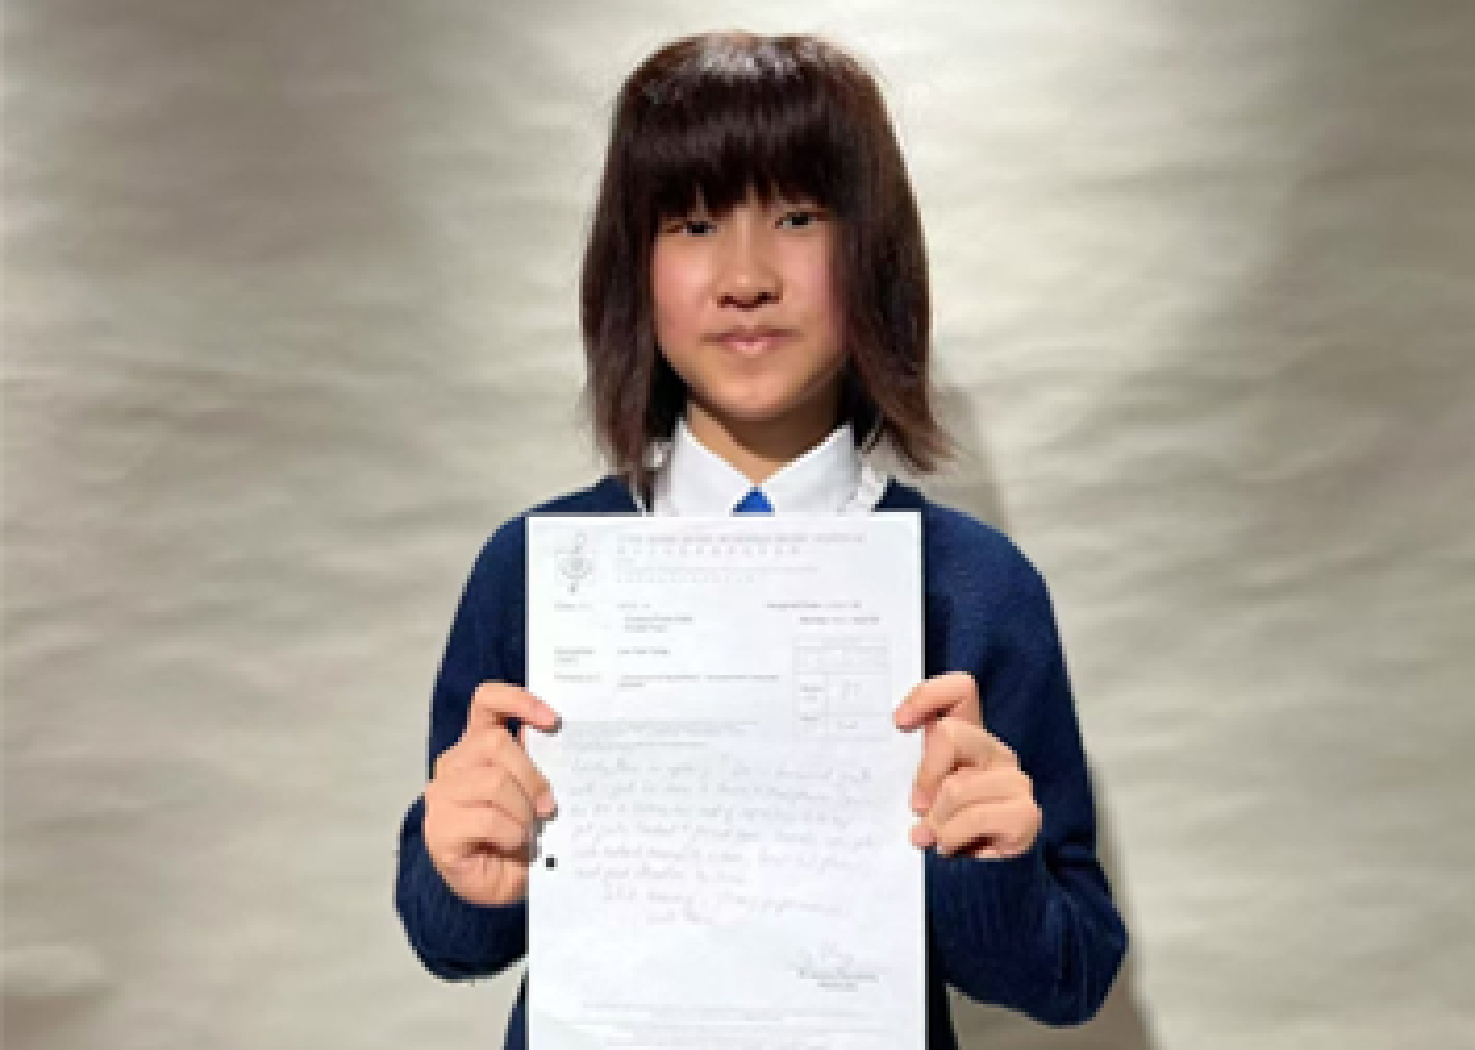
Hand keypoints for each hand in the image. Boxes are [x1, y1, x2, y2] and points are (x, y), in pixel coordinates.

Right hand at [423, 682, 558, 905]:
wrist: (502, 884)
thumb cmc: (521, 833)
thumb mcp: (535, 792)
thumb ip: (538, 762)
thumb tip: (553, 738)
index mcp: (478, 745)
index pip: (487, 701)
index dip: (519, 700)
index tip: (552, 720)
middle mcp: (455, 763)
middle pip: (495, 742)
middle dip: (531, 774)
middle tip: (548, 805)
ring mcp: (442, 795)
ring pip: (492, 781)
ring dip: (522, 809)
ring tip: (530, 830)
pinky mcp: (439, 828)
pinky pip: (486, 819)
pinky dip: (512, 833)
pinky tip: (515, 844)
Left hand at [893, 672, 1040, 858]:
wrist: (985, 886)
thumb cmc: (947, 834)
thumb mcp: (924, 797)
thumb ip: (916, 776)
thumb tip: (894, 774)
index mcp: (969, 741)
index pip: (961, 690)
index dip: (929, 695)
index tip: (900, 723)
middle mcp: (994, 753)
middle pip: (952, 733)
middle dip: (925, 775)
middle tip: (916, 807)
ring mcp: (1014, 781)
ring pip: (956, 786)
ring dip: (936, 821)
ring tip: (935, 838)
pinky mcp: (1024, 814)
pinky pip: (971, 818)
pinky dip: (951, 837)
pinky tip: (952, 848)